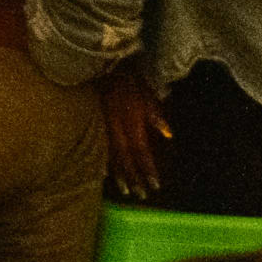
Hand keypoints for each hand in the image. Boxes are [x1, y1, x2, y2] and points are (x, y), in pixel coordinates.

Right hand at [101, 71, 171, 200]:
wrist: (101, 66)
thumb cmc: (128, 79)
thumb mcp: (147, 94)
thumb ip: (155, 115)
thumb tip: (168, 134)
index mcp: (130, 121)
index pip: (140, 150)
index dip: (148, 168)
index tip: (155, 185)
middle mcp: (115, 128)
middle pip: (125, 158)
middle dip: (134, 177)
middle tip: (141, 195)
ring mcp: (102, 127)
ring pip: (110, 155)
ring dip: (119, 174)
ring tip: (125, 190)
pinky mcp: (93, 124)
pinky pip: (98, 147)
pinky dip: (103, 161)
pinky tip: (104, 173)